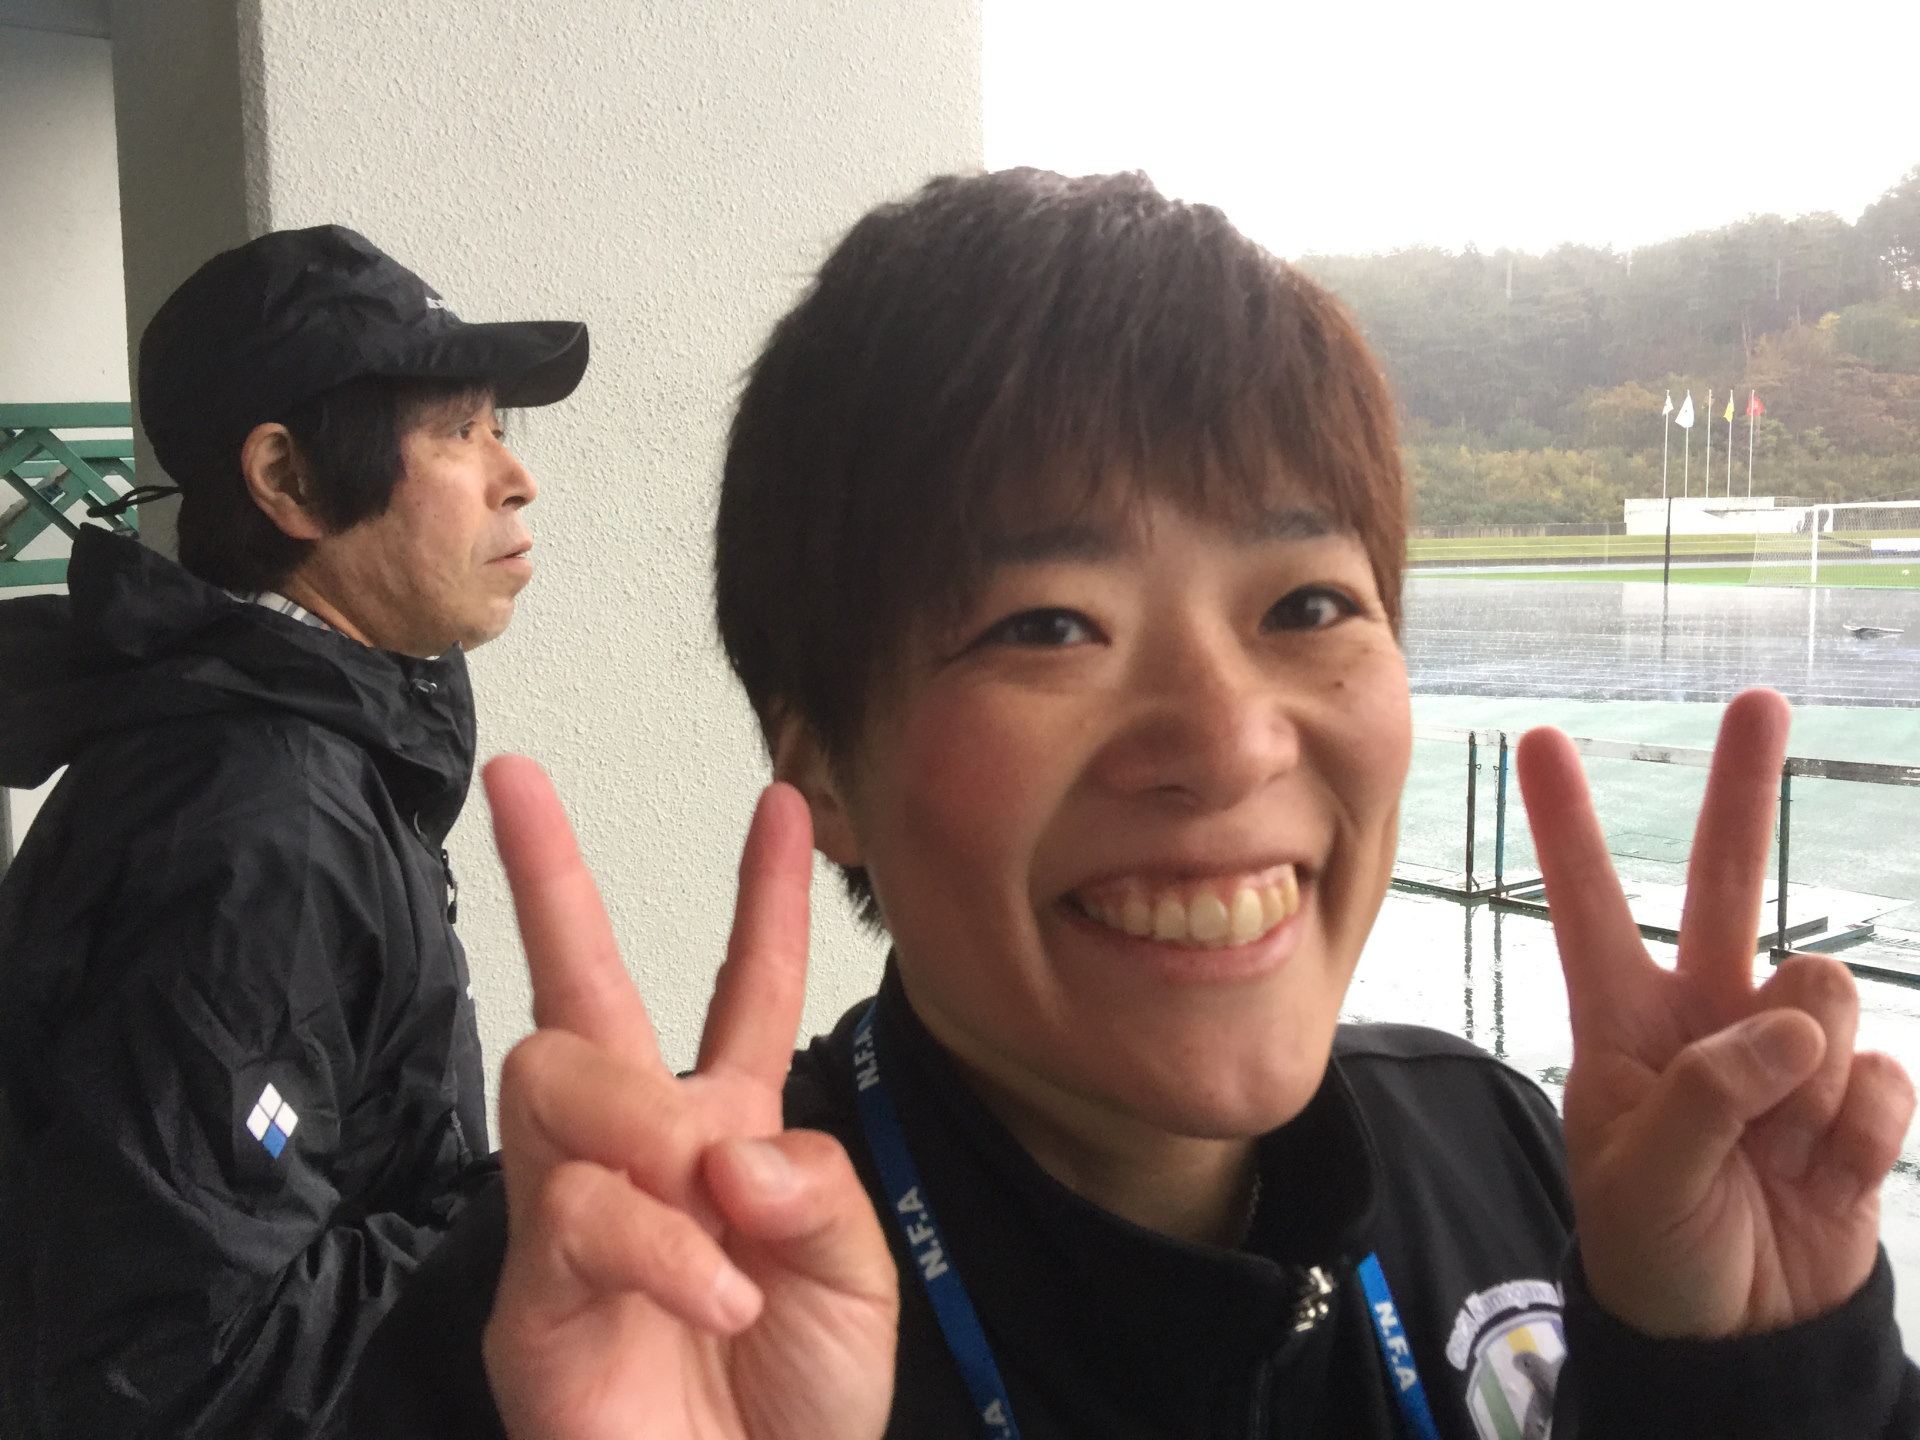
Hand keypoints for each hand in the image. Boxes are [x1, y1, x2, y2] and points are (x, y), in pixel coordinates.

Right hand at [479, 757, 897, 1438]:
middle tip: (519, 783)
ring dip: (638, 1111)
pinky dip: (661, 1249)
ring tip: (700, 1183)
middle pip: (576, 990)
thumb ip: (812, 1180)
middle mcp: (640, 1155)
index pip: (746, 990)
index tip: (779, 798)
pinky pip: (576, 1213)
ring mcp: (572, 1215)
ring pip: (551, 1073)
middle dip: (546, 872)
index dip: (763, 898)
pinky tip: (715, 1293)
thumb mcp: (854, 1273)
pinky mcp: (531, 1294)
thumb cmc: (799, 1404)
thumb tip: (721, 1132)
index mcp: (729, 1134)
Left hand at [1516, 688, 1913, 1337]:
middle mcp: (1707, 1016)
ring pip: (1824, 991)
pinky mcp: (1858, 1100)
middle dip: (1742, 790)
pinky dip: (1861, 1131)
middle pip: (1729, 883)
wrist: (1738, 1336)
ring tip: (1776, 1145)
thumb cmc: (1657, 1248)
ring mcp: (1788, 1052)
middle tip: (1758, 700)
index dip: (1568, 827)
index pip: (1590, 907)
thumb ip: (1706, 1094)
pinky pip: (1884, 1079)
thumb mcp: (1642, 1177)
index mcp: (1626, 1023)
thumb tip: (1793, 1023)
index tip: (1538, 742)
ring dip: (1811, 1072)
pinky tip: (1826, 1173)